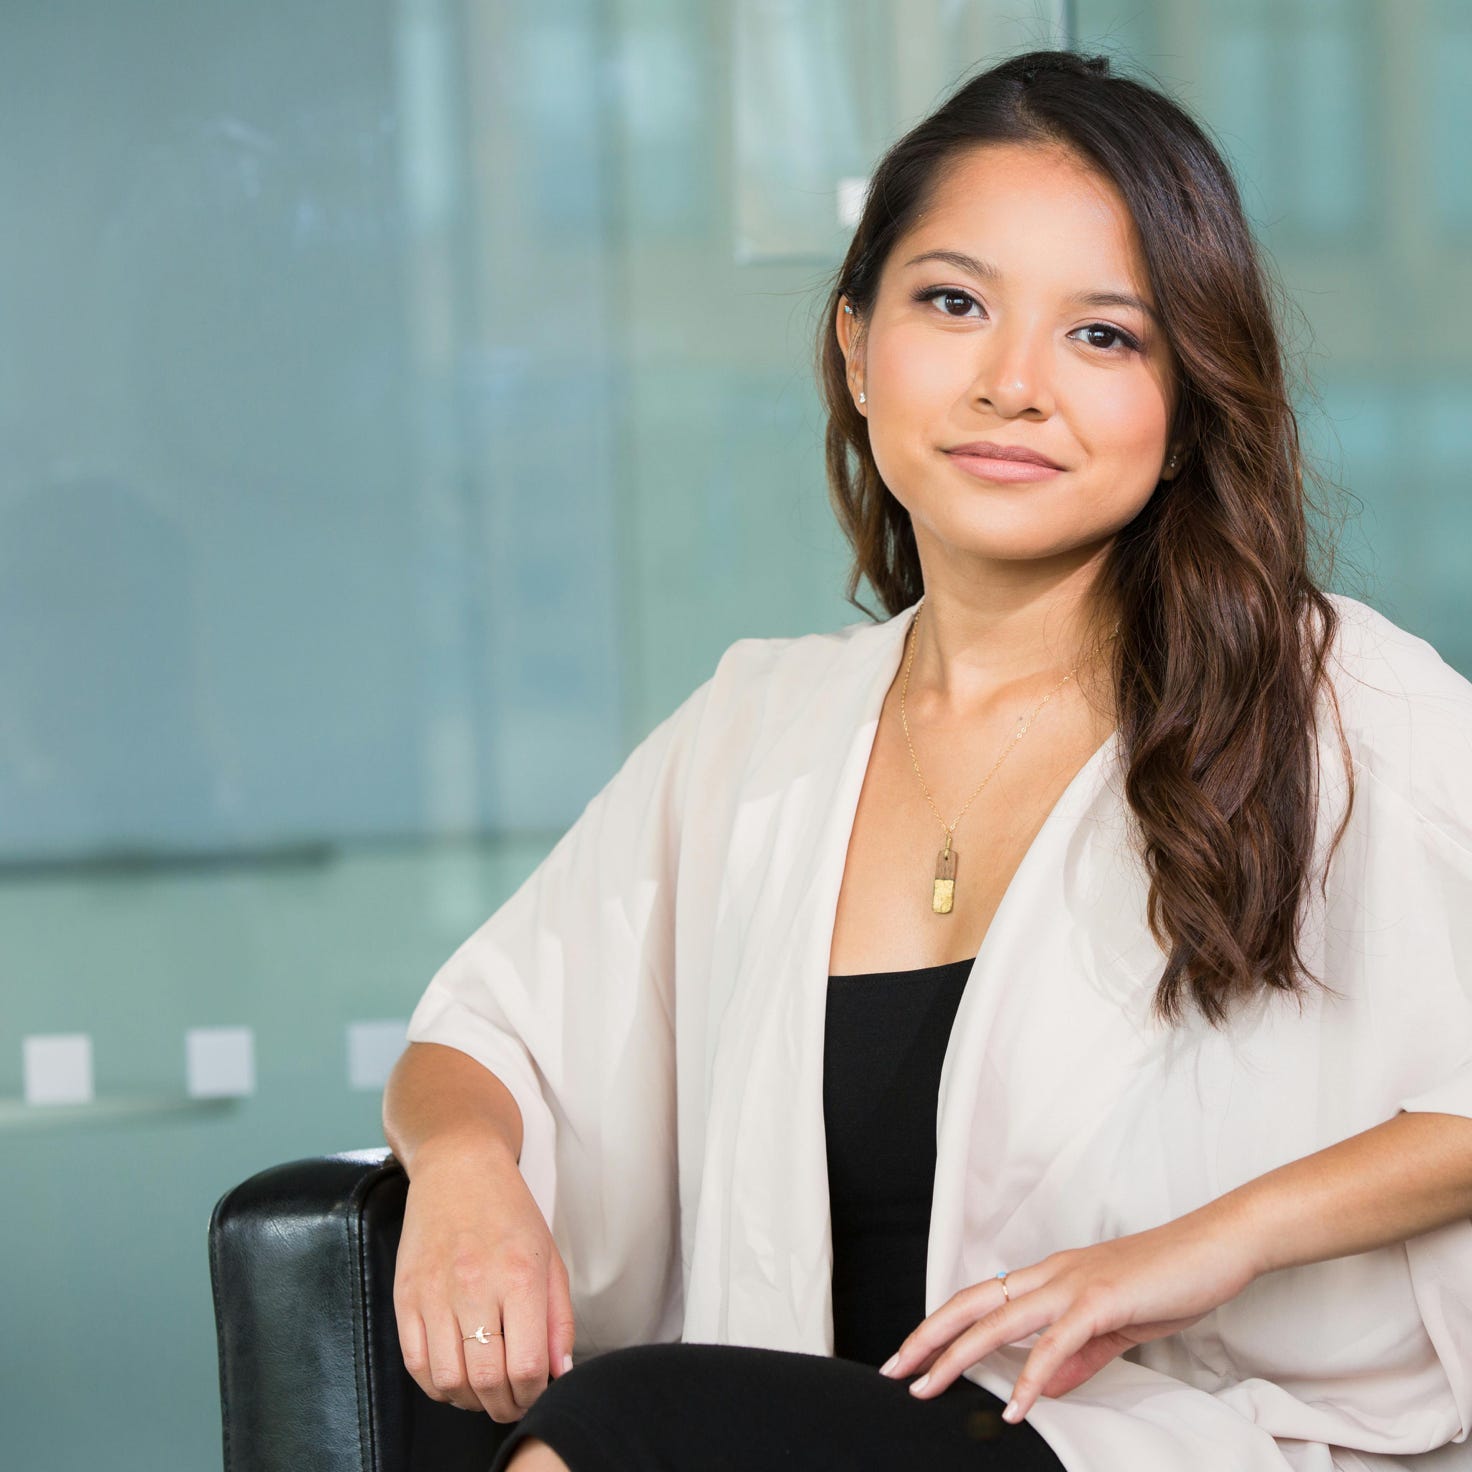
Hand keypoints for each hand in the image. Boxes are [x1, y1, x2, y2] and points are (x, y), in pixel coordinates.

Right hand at [393, 1137, 576, 1421]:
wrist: (458, 1166)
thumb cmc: (509, 1211)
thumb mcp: (550, 1257)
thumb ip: (559, 1319)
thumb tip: (559, 1373)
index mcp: (519, 1276)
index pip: (526, 1365)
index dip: (534, 1394)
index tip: (536, 1391)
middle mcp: (474, 1286)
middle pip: (487, 1380)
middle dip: (505, 1405)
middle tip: (512, 1402)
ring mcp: (434, 1293)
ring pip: (448, 1381)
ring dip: (471, 1401)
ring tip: (485, 1391)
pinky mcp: (405, 1296)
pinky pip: (415, 1363)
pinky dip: (436, 1385)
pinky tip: (456, 1376)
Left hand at [878, 1211, 1257, 1423]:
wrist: (1217, 1246)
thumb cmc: (1170, 1280)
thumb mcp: (1116, 1325)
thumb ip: (1079, 1356)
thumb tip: (1048, 1387)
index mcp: (1052, 1277)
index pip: (981, 1299)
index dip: (942, 1325)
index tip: (913, 1355)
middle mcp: (1052, 1275)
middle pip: (972, 1304)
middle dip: (928, 1337)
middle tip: (895, 1370)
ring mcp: (1073, 1284)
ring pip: (998, 1320)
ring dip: (958, 1356)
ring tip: (929, 1387)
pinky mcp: (1101, 1301)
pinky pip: (1055, 1343)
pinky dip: (1031, 1377)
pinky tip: (1015, 1405)